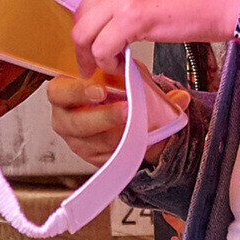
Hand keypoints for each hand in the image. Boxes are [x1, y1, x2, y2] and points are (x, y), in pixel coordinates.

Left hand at [7, 0, 239, 75]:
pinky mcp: (135, 16)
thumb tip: (102, 12)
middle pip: (78, 13)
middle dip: (84, 40)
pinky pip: (106, 47)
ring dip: (96, 55)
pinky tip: (123, 63)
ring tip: (112, 63)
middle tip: (96, 58)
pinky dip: (110, 61)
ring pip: (87, 33)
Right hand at [44, 71, 186, 170]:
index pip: (59, 92)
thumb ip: (144, 81)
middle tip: (126, 110)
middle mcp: (65, 120)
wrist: (117, 118)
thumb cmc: (111, 93)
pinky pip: (107, 158)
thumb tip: (181, 98)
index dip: (78, 91)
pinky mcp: (92, 159)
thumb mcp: (125, 80)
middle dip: (104, 117)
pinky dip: (125, 150)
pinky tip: (139, 141)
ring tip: (140, 126)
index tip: (101, 90)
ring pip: (95, 144)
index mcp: (64, 94)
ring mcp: (78, 143)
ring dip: (119, 135)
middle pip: (76, 124)